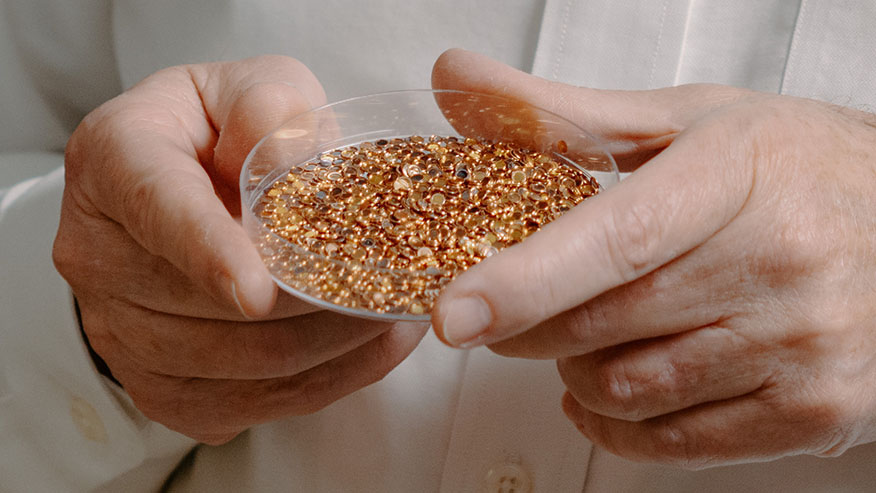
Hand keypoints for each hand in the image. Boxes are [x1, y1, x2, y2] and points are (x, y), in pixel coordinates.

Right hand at [53, 56, 426, 443]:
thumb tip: (289, 152)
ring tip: (396, 311)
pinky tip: (370, 348)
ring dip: (333, 346)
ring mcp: (121, 332)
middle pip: (211, 307)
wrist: (172, 193)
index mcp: (114, 162)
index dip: (210, 254)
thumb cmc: (215, 132)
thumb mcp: (243, 88)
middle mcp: (98, 255)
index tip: (260, 291)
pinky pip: (253, 404)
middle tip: (395, 284)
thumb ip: (268, 102)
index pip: (158, 211)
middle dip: (315, 303)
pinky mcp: (161, 386)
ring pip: (243, 365)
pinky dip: (325, 381)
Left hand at [430, 49, 875, 466]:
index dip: (527, 281)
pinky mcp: (814, 410)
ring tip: (577, 337)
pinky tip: (603, 395)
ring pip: (631, 390)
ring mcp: (803, 346)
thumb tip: (457, 79)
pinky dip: (617, 426)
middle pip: (606, 324)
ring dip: (573, 372)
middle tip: (502, 310)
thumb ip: (563, 113)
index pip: (619, 239)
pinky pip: (677, 443)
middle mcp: (781, 264)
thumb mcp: (688, 122)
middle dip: (527, 328)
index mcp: (738, 176)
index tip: (456, 312)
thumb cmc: (795, 166)